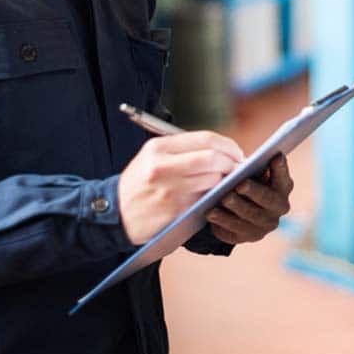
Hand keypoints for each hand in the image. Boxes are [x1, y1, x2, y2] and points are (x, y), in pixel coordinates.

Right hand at [118, 131, 244, 245]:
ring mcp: (169, 190)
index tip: (237, 153)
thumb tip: (222, 150)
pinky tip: (215, 196)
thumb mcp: (152, 158)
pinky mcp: (174, 211)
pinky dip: (215, 197)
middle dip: (232, 164)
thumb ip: (183, 151)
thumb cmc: (139, 184)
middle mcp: (163, 166)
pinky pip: (205, 200)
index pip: (205, 139)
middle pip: (213, 159)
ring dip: (225, 182)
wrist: (114, 214)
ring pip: (212, 180)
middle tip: (239, 169)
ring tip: (227, 183)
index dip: (228, 145)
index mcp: (159, 148)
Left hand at [205, 154, 292, 244]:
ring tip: (223, 198)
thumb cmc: (247, 180)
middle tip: (240, 185)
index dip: (280, 168)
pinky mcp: (249, 237)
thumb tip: (240, 165)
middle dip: (254, 191)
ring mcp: (265, 225)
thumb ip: (253, 167)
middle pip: (268, 200)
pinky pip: (235, 231)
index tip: (275, 156)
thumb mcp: (252, 171)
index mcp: (283, 186)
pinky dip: (222, 222)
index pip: (284, 177)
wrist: (237, 206)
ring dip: (236, 207)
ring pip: (251, 217)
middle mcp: (279, 208)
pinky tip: (212, 213)